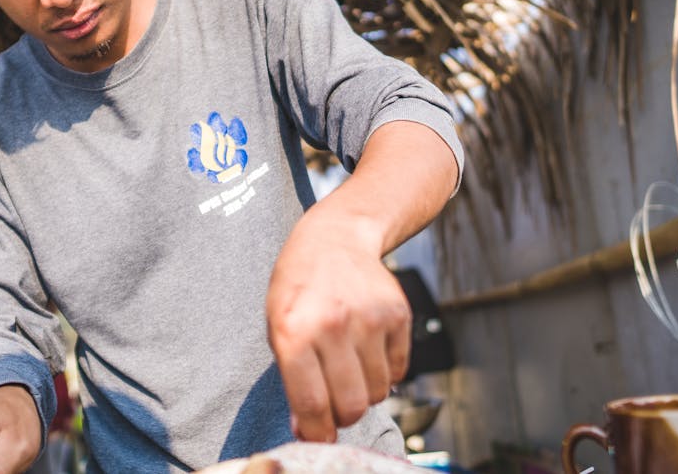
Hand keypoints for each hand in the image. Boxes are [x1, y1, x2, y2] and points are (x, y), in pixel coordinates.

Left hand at [265, 204, 410, 442]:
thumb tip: (308, 428)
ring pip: (377, 392)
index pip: (311, 402)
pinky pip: (400, 370)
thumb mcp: (277, 325)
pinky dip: (386, 372)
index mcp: (294, 331)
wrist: (334, 239)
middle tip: (335, 407)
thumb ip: (291, 377)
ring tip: (348, 370)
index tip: (317, 437)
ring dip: (364, 393)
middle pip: (350, 405)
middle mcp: (333, 325)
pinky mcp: (398, 315)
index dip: (315, 431)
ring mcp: (370, 319)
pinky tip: (367, 352)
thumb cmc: (298, 287)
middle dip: (342, 417)